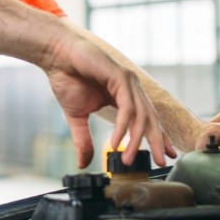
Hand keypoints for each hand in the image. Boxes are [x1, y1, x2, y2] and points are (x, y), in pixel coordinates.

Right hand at [42, 30, 174, 168]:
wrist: (55, 56)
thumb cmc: (67, 78)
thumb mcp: (77, 117)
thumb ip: (84, 139)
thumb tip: (83, 163)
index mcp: (125, 95)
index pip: (148, 119)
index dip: (158, 137)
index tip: (164, 155)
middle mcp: (131, 88)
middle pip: (151, 119)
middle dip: (156, 142)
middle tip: (159, 162)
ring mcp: (128, 82)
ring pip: (140, 116)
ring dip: (136, 140)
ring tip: (127, 158)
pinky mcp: (120, 77)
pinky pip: (127, 108)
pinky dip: (122, 127)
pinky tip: (116, 142)